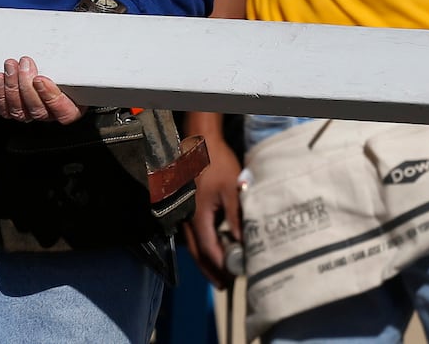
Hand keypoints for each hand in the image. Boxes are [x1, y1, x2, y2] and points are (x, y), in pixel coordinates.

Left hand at [0, 56, 83, 124]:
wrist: (56, 71)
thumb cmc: (70, 69)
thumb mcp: (80, 66)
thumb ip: (78, 62)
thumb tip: (84, 44)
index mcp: (72, 108)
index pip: (64, 112)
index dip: (51, 97)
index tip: (41, 78)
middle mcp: (51, 114)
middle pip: (37, 110)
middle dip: (27, 85)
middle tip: (25, 63)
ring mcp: (32, 114)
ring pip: (19, 111)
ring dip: (12, 86)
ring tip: (11, 66)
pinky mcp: (16, 110)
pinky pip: (6, 110)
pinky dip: (1, 94)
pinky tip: (1, 78)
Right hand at [182, 129, 243, 287]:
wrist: (200, 143)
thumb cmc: (216, 163)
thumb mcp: (231, 189)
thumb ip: (236, 216)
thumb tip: (242, 242)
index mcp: (198, 215)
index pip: (209, 249)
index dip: (221, 264)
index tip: (234, 275)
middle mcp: (187, 218)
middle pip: (197, 252)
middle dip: (210, 270)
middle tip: (223, 285)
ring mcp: (185, 213)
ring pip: (194, 244)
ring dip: (206, 260)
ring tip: (221, 273)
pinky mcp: (187, 207)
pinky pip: (193, 234)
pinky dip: (204, 245)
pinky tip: (215, 248)